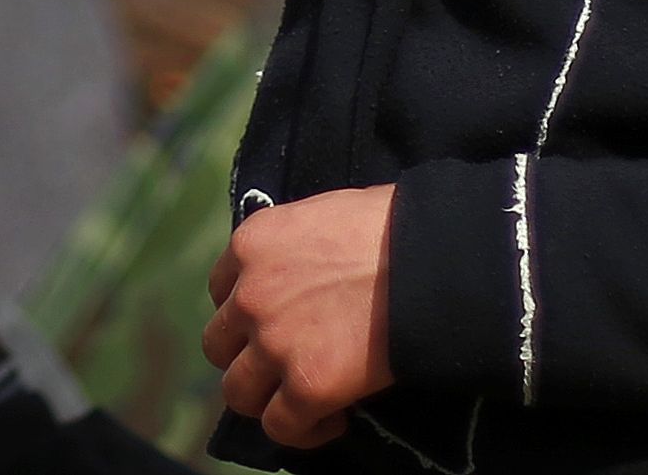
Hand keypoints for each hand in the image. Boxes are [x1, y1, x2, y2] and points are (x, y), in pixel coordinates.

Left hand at [202, 185, 396, 451]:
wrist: (429, 261)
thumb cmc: (391, 227)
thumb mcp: (321, 216)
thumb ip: (293, 249)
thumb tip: (302, 275)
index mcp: (250, 244)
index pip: (221, 291)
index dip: (246, 313)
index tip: (275, 322)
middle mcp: (249, 295)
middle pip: (218, 345)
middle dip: (247, 357)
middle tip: (285, 363)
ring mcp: (274, 343)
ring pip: (238, 392)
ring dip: (266, 399)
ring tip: (301, 398)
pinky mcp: (307, 386)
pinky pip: (281, 427)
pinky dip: (304, 431)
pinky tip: (334, 419)